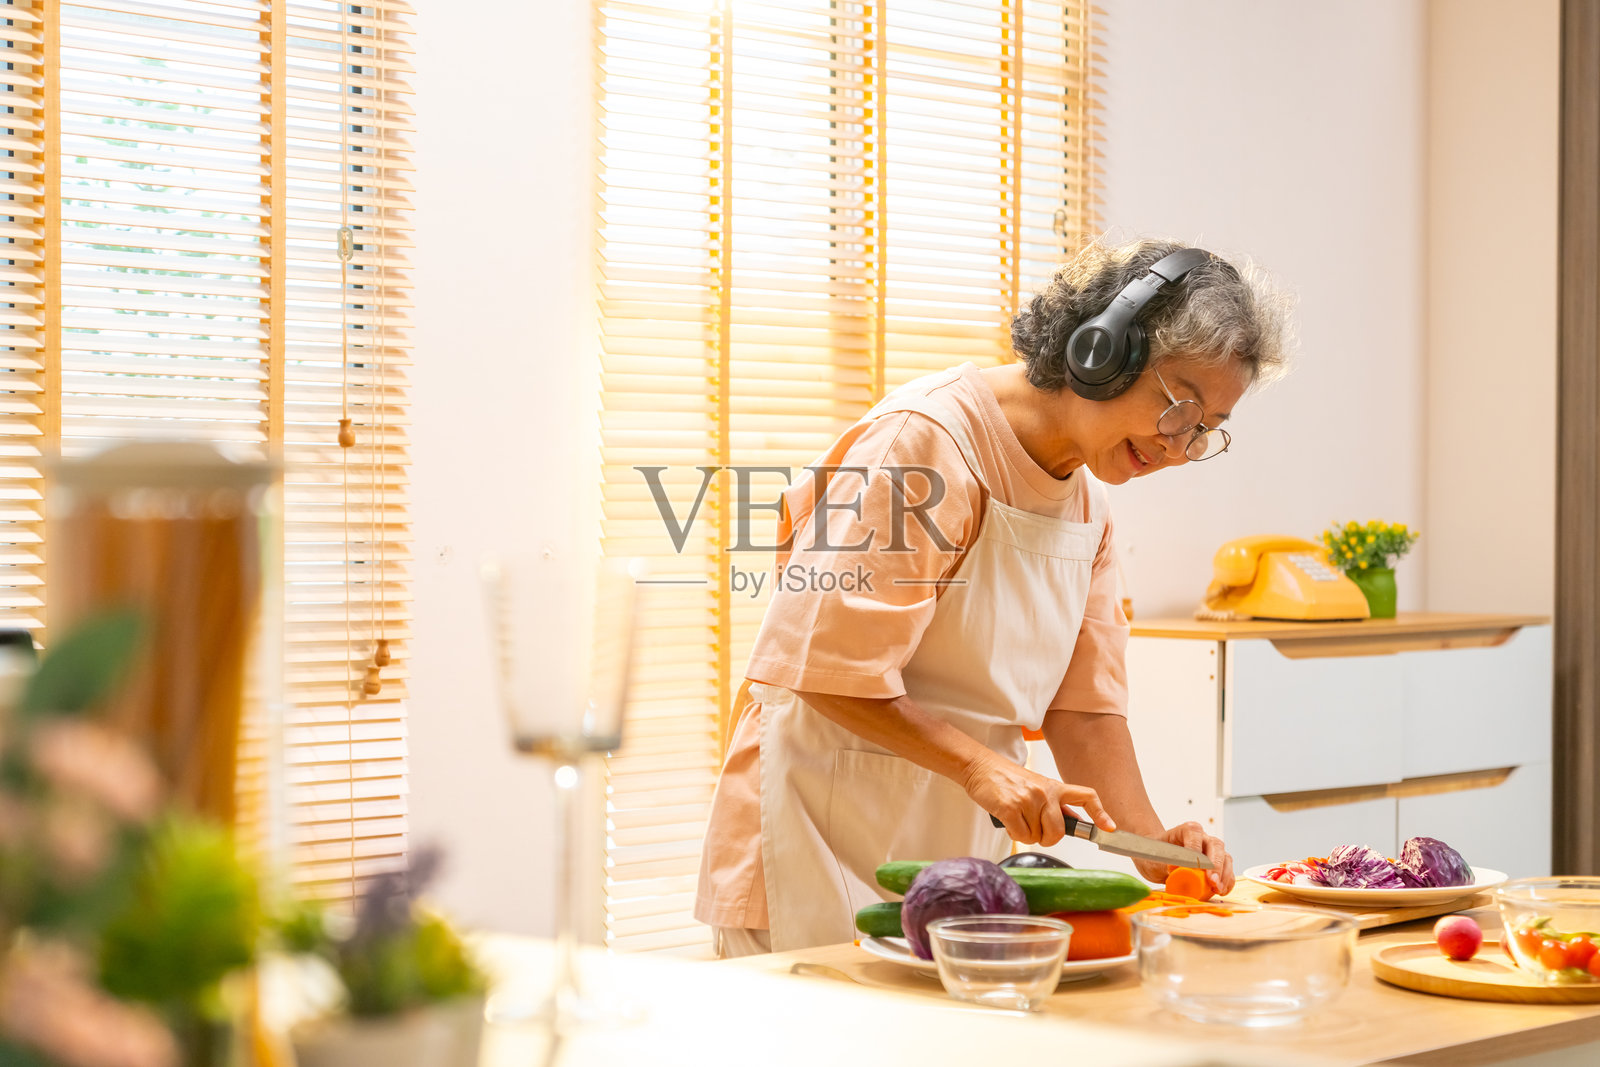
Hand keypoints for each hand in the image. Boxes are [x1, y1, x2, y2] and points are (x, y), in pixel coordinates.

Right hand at [960, 749, 1114, 846]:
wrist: (980, 767)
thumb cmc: (1007, 779)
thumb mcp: (1036, 785)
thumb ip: (1054, 803)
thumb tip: (1072, 820)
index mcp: (1054, 786)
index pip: (1086, 796)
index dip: (1100, 813)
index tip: (1108, 828)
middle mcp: (1045, 792)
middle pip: (1058, 831)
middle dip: (1047, 838)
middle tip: (1035, 831)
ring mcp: (1028, 800)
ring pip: (1037, 837)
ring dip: (1027, 835)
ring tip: (1017, 819)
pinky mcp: (1010, 808)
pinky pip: (1021, 836)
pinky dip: (1014, 835)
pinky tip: (1008, 821)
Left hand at [1132, 821, 1234, 896]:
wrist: (1158, 859)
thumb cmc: (1157, 854)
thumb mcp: (1155, 856)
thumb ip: (1165, 860)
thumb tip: (1175, 869)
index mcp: (1186, 830)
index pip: (1194, 832)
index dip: (1194, 848)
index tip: (1191, 865)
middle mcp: (1203, 838)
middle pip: (1215, 846)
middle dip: (1215, 864)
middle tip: (1211, 880)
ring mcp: (1212, 851)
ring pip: (1225, 858)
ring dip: (1224, 875)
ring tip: (1217, 888)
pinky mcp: (1217, 865)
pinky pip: (1227, 872)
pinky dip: (1226, 882)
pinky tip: (1221, 890)